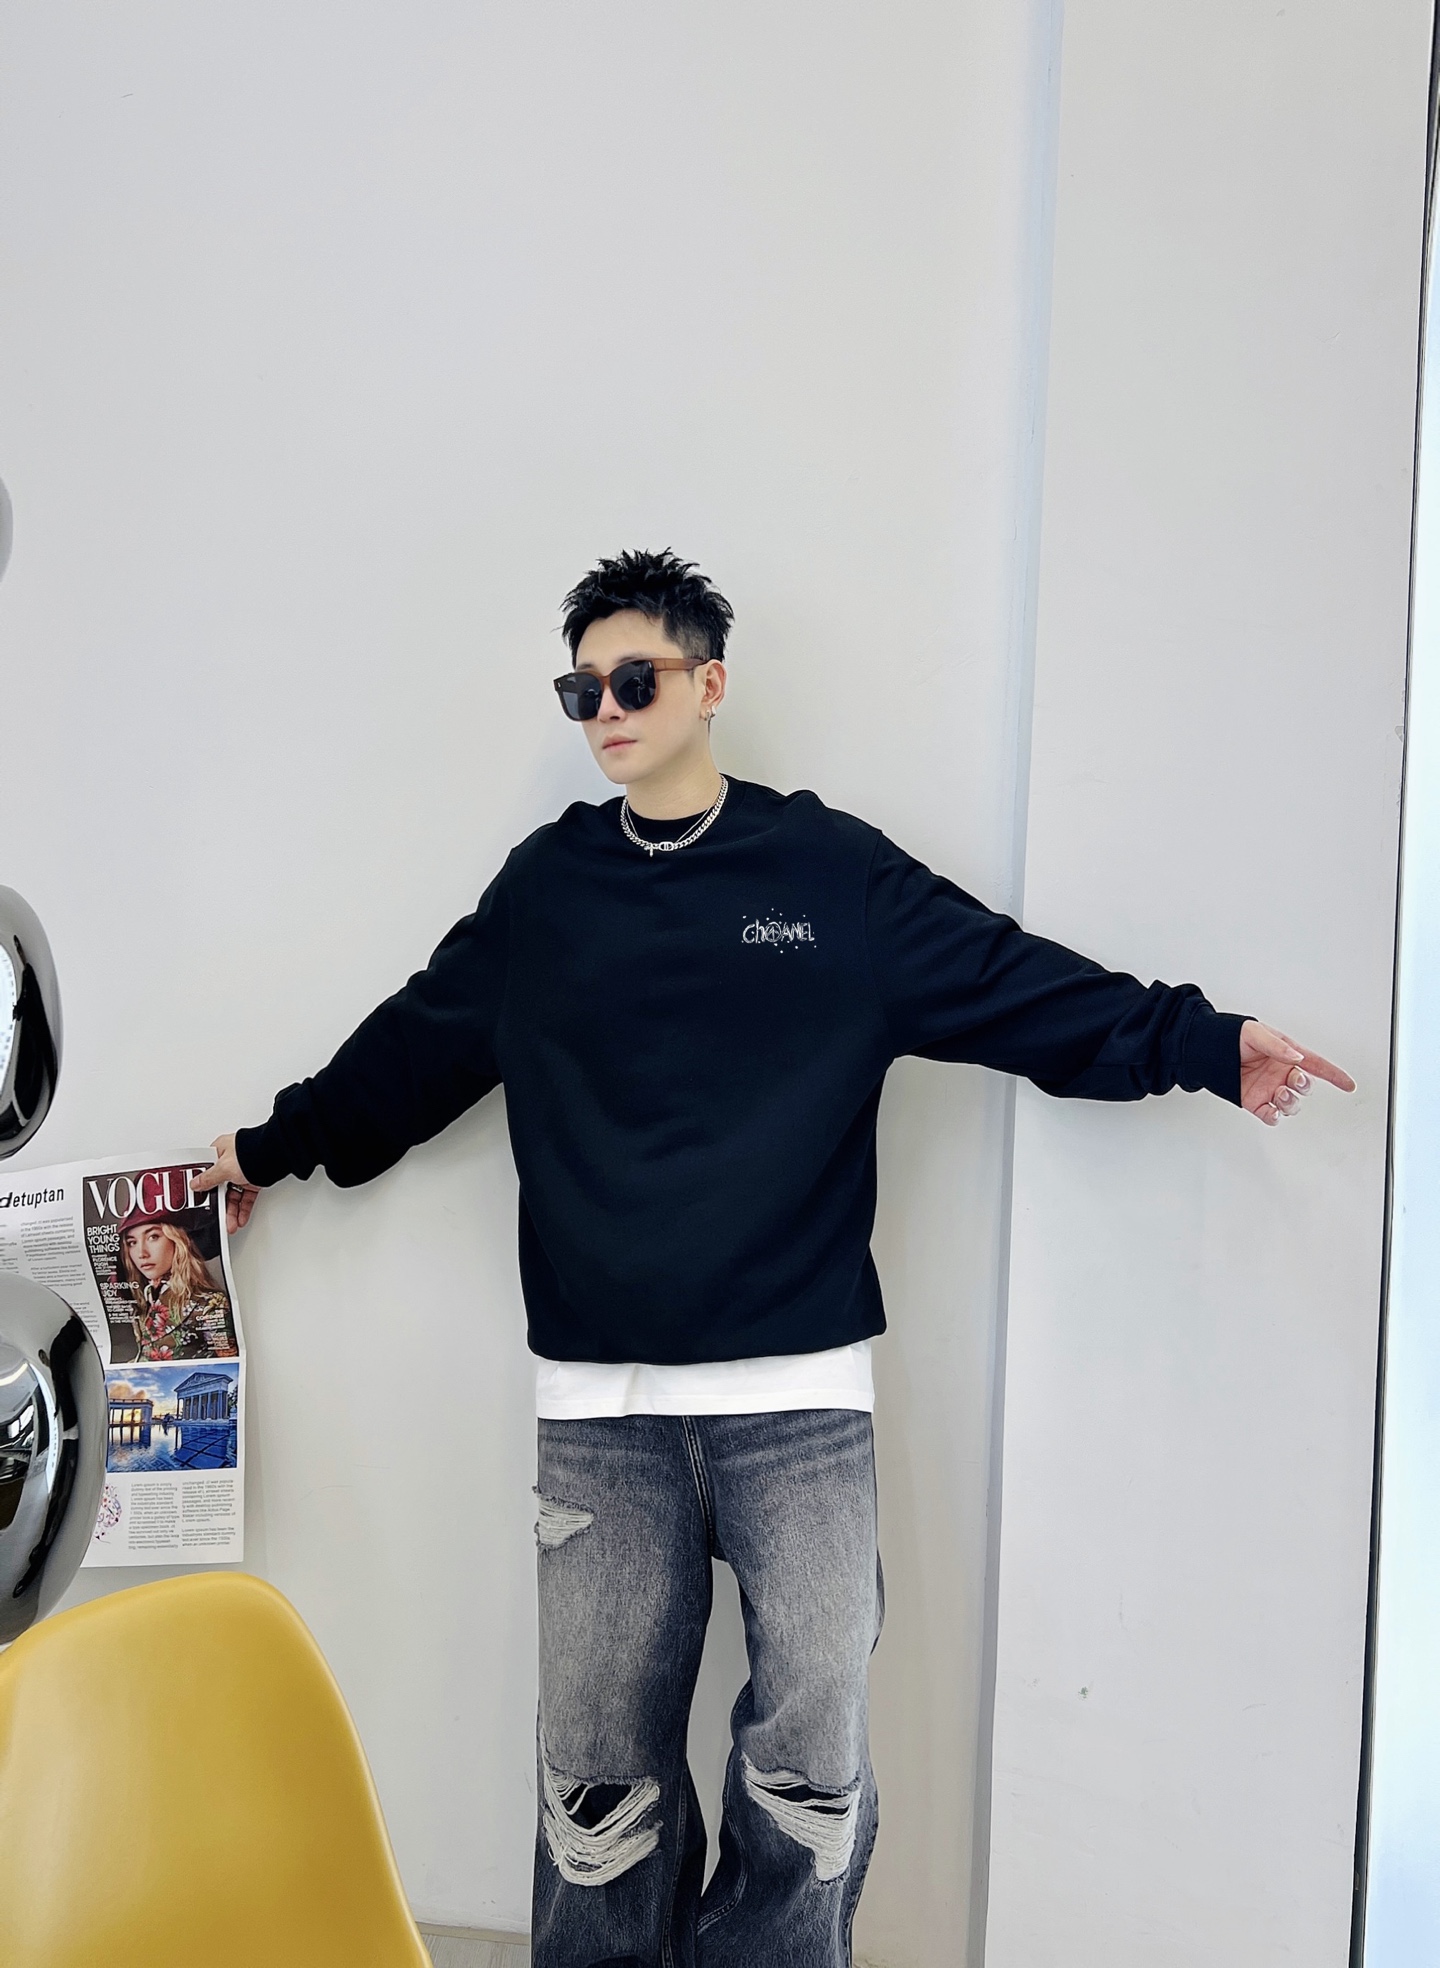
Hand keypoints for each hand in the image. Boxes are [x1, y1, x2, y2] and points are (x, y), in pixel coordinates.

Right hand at [192, 1134, 260, 1232]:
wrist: (275, 1155)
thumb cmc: (250, 1152)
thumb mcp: (223, 1167)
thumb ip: (208, 1178)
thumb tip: (195, 1184)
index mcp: (220, 1151)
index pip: (207, 1171)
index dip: (203, 1186)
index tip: (199, 1199)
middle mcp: (231, 1161)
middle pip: (220, 1187)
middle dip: (219, 1205)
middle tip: (217, 1217)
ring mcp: (243, 1171)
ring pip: (234, 1195)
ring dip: (232, 1211)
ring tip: (230, 1224)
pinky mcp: (255, 1180)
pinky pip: (246, 1198)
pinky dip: (244, 1209)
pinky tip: (240, 1218)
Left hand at [1239, 1021, 1355, 1125]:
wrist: (1206, 1049)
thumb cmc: (1232, 1036)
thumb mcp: (1256, 1033)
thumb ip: (1277, 1046)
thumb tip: (1296, 1057)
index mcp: (1286, 1055)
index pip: (1316, 1065)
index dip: (1334, 1075)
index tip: (1349, 1084)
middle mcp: (1281, 1073)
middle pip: (1305, 1086)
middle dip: (1304, 1085)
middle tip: (1294, 1079)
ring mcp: (1269, 1089)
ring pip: (1291, 1104)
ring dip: (1290, 1102)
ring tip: (1280, 1093)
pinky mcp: (1254, 1102)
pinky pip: (1270, 1115)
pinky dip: (1273, 1117)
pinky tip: (1271, 1111)